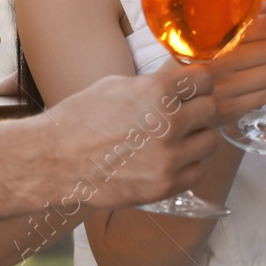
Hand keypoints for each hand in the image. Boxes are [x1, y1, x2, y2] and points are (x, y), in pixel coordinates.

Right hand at [42, 66, 220, 208]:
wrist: (54, 160)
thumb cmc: (80, 118)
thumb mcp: (115, 85)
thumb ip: (152, 85)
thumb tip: (178, 83)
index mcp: (156, 91)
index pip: (204, 80)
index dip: (198, 83)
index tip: (193, 89)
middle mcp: (168, 122)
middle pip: (211, 110)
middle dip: (198, 110)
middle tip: (183, 115)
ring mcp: (169, 157)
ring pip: (209, 142)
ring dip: (195, 139)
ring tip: (174, 140)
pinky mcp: (165, 185)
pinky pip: (196, 171)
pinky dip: (186, 166)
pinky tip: (166, 161)